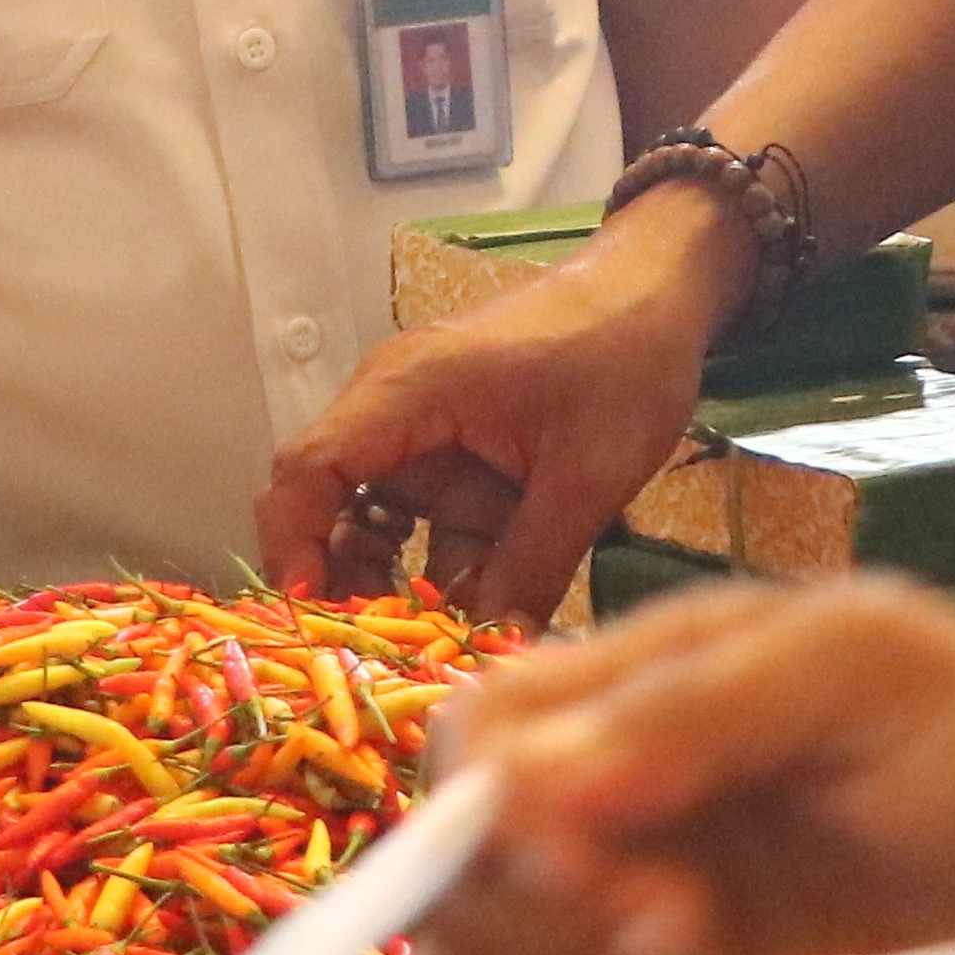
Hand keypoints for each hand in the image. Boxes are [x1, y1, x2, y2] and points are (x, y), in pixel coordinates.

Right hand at [253, 192, 738, 618]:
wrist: (661, 296)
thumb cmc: (623, 360)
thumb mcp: (587, 475)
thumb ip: (533, 565)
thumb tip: (493, 654)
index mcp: (408, 392)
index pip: (310, 468)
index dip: (294, 545)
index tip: (309, 616)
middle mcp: (396, 411)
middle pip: (329, 503)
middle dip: (340, 583)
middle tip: (370, 659)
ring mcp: (426, 437)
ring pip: (376, 524)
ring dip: (391, 585)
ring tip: (421, 653)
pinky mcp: (459, 459)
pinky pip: (425, 524)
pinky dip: (435, 571)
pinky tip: (463, 623)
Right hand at [407, 576, 954, 954]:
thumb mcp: (856, 665)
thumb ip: (701, 704)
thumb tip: (534, 782)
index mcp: (623, 691)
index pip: (473, 740)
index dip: (494, 813)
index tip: (591, 871)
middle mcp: (595, 806)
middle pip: (452, 869)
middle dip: (535, 919)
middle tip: (675, 935)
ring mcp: (618, 921)